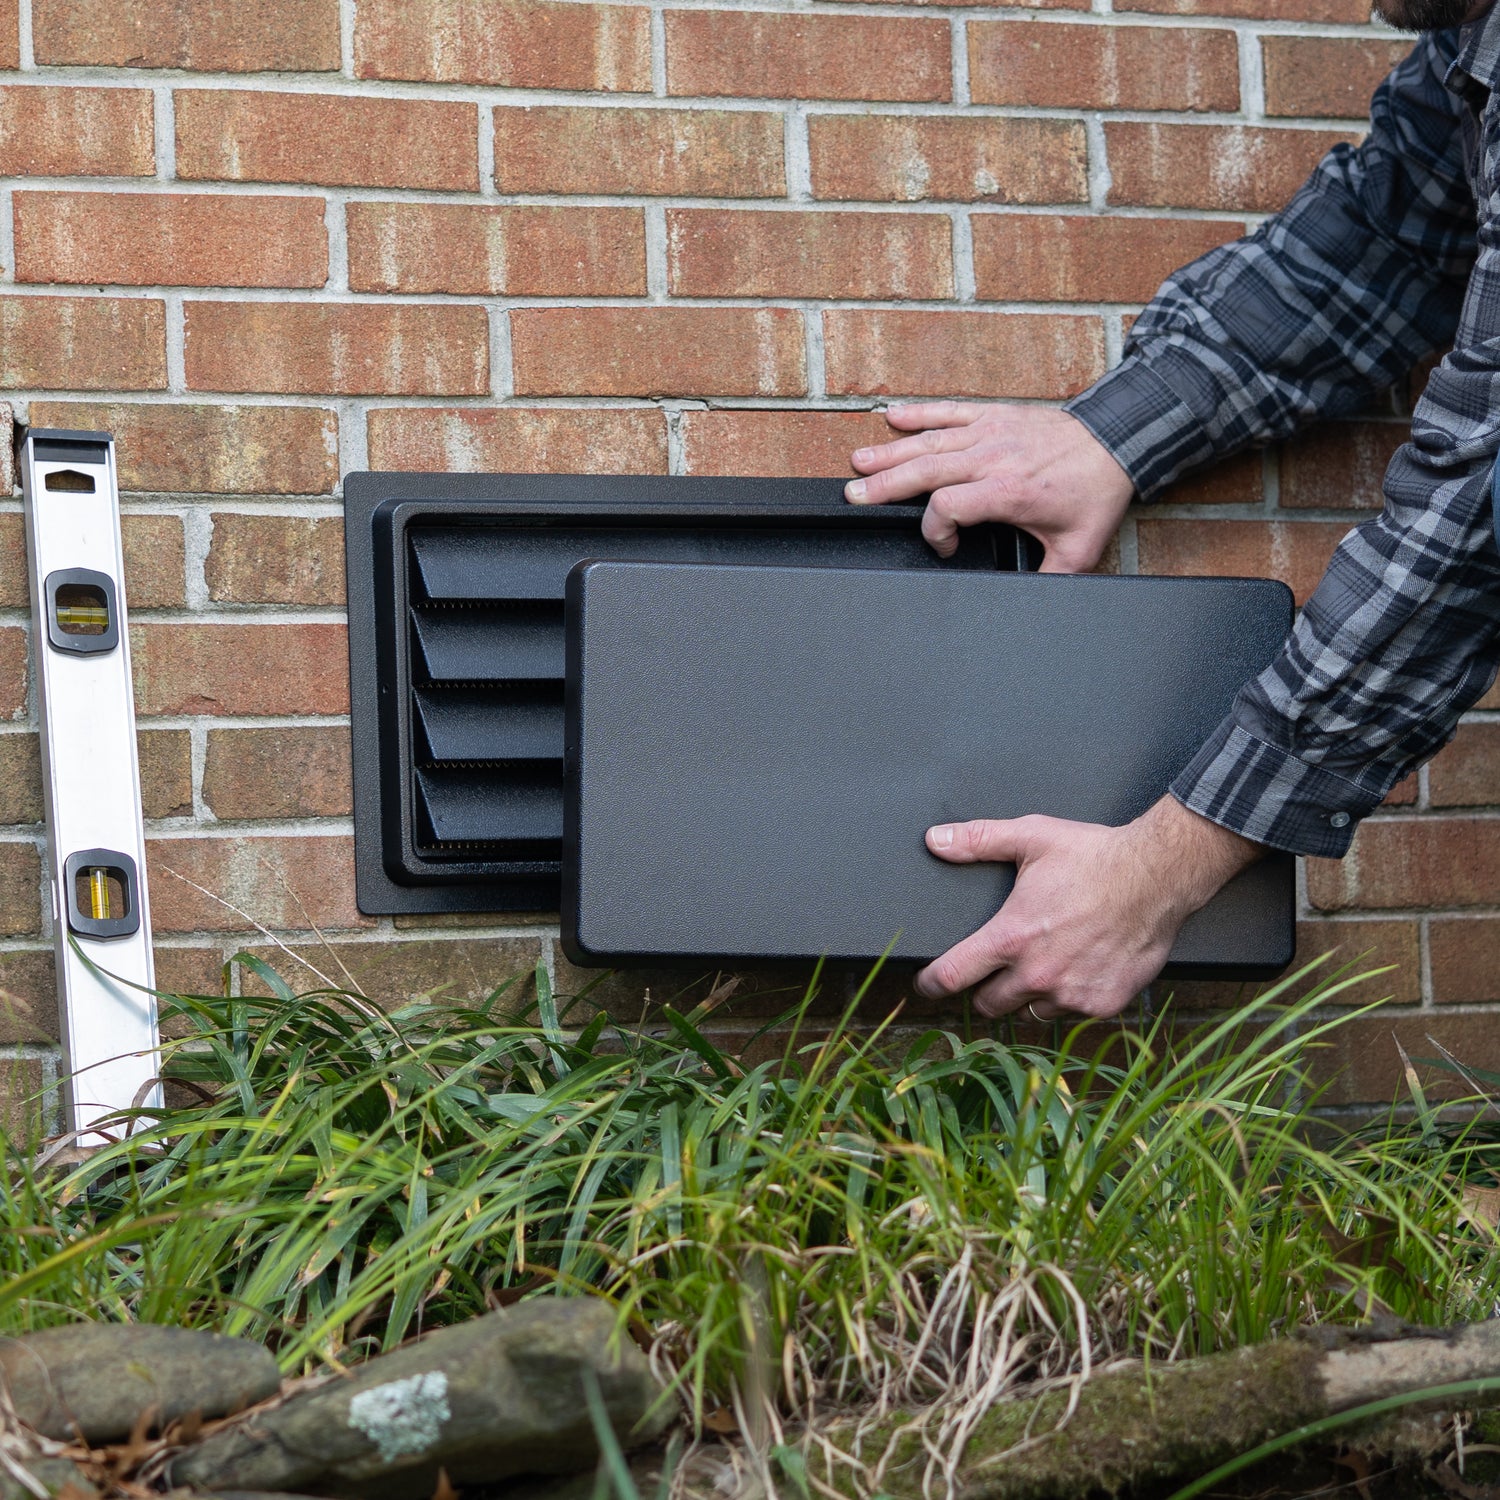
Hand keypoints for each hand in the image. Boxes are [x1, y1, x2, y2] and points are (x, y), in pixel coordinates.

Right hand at [846, 402, 1133, 571]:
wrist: (1117, 441)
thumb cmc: (1095, 492)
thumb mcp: (1078, 549)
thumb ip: (1049, 579)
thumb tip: (1031, 605)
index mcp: (1008, 492)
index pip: (948, 507)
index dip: (935, 531)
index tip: (944, 546)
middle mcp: (993, 458)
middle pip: (925, 471)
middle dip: (885, 486)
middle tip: (853, 497)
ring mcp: (990, 432)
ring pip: (929, 443)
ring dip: (890, 453)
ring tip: (857, 464)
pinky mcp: (994, 415)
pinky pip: (949, 412)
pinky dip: (919, 413)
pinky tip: (891, 416)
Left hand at [914, 797, 1261, 1020]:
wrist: (1158, 876)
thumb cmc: (1095, 857)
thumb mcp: (1030, 837)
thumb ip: (978, 840)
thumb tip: (935, 840)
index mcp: (1011, 937)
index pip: (952, 976)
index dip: (932, 983)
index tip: (927, 985)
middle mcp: (1037, 974)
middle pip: (988, 1005)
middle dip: (986, 990)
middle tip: (996, 970)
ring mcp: (1071, 993)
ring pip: (1030, 1013)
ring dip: (1029, 997)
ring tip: (1042, 968)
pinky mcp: (1102, 1004)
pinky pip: (1071, 1014)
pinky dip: (1069, 998)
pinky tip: (1077, 971)